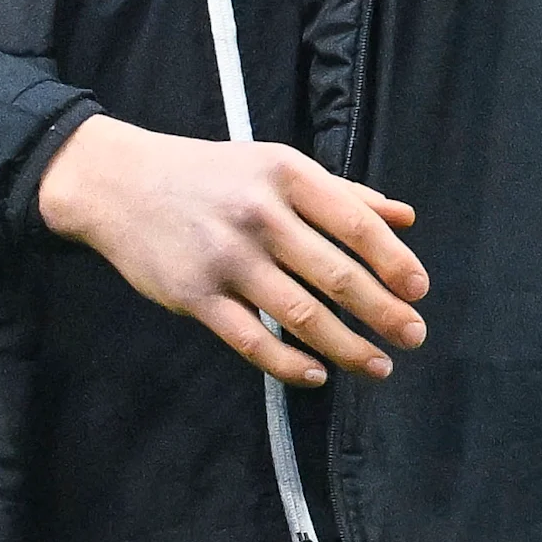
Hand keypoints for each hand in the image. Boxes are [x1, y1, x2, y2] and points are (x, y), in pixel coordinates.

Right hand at [36, 116, 429, 387]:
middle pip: (336, 276)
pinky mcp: (194, 296)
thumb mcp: (277, 166)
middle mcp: (259, 215)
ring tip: (379, 366)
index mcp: (286, 175)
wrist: (120, 184)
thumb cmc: (212, 175)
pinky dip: (289, 364)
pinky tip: (317, 375)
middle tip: (415, 336)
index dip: (395, 261)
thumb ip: (343, 193)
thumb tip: (406, 217)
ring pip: (301, 316)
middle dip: (383, 312)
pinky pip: (252, 341)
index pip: (356, 224)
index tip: (420, 290)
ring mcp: (226, 259)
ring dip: (347, 348)